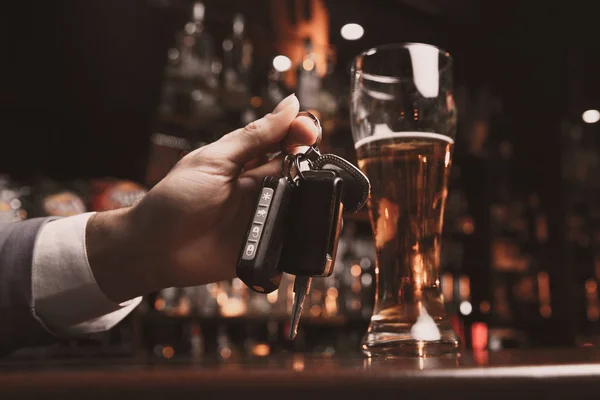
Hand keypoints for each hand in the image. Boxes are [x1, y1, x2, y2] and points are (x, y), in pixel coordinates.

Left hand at [87, 94, 319, 302]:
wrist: (155, 250)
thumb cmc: (175, 199)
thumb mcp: (214, 160)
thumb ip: (254, 136)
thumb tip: (290, 104)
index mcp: (245, 161)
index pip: (282, 140)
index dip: (298, 132)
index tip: (307, 131)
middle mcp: (259, 186)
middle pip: (298, 168)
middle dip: (310, 159)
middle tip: (310, 158)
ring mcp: (264, 215)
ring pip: (303, 201)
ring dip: (314, 195)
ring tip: (322, 189)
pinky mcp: (267, 244)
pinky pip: (296, 237)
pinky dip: (309, 231)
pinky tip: (318, 222)